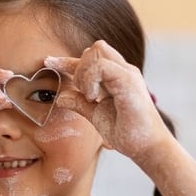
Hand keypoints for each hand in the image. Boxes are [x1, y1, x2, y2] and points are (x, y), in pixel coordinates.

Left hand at [44, 40, 170, 159]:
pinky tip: (94, 97)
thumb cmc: (127, 133)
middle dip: (79, 67)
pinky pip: (102, 67)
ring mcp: (127, 73)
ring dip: (85, 73)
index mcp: (116, 77)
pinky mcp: (129, 81)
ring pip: (97, 51)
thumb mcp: (96, 115)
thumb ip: (80, 103)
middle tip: (84, 94)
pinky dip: (91, 80)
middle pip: (95, 48)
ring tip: (91, 96)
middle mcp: (123, 71)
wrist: (148, 147)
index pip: (90, 59)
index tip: (48, 62)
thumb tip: (60, 97)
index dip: (67, 60)